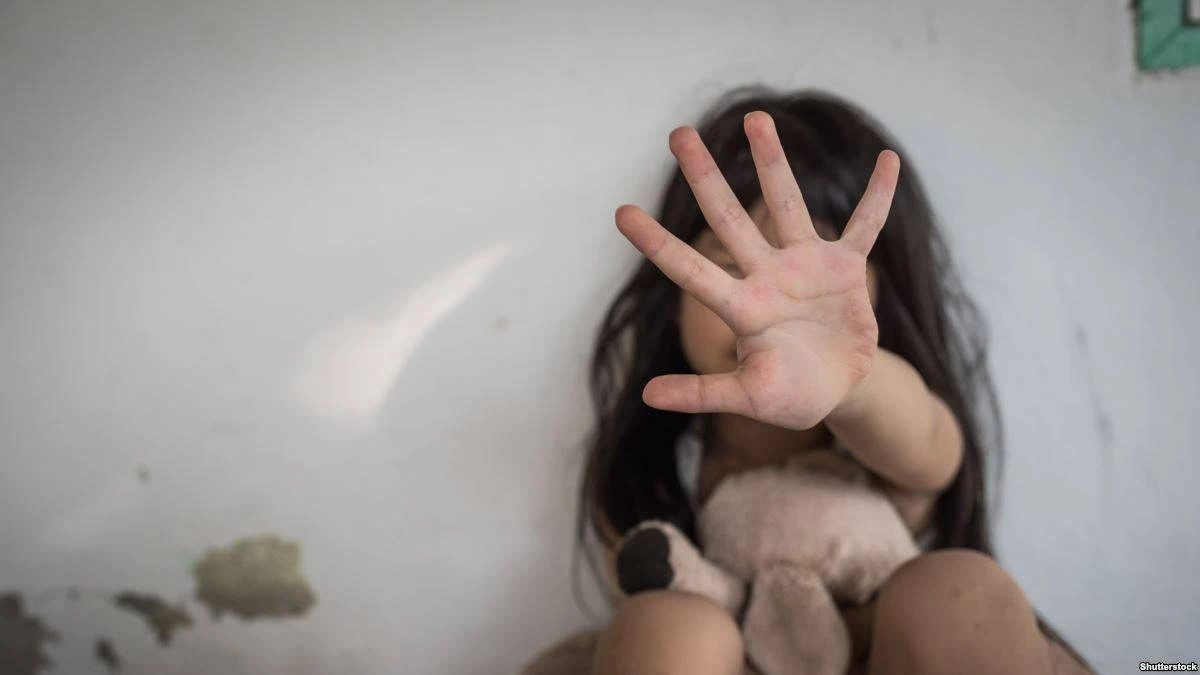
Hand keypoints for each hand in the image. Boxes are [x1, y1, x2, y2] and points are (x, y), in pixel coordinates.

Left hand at [614, 111, 899, 429]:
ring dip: (772, 162)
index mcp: (741, 308)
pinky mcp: (845, 268)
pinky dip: (878, 197)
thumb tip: (646, 397)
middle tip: (679, 133)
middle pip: (729, 219)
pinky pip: (864, 226)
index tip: (621, 213)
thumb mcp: (748, 397)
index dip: (658, 244)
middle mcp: (766, 277)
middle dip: (704, 177)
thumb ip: (702, 393)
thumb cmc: (788, 396)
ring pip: (786, 204)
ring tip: (755, 117)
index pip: (691, 270)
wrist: (836, 390)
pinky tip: (888, 161)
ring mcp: (805, 267)